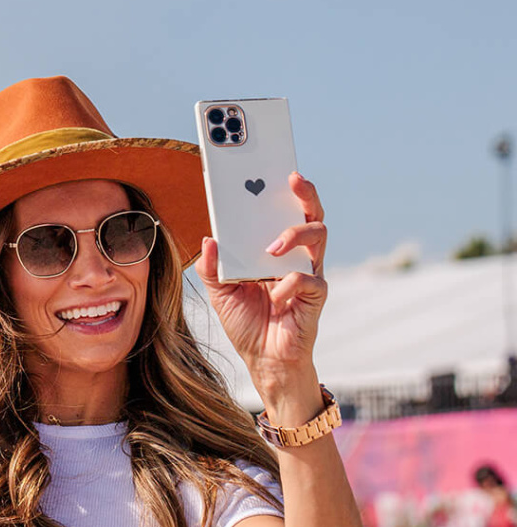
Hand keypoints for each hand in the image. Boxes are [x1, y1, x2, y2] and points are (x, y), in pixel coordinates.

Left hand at [196, 172, 326, 395]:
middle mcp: (295, 255)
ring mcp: (309, 271)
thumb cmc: (246, 322)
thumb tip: (209, 238)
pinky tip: (275, 295)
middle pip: (310, 212)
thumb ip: (211, 268)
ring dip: (295, 234)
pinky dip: (289, 283)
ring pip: (319, 234)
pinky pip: (309, 278)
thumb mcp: (220, 293)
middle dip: (304, 192)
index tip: (267, 167)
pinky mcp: (316, 295)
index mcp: (273, 249)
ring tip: (271, 247)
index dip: (277, 189)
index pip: (279, 211)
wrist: (263, 359)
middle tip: (291, 177)